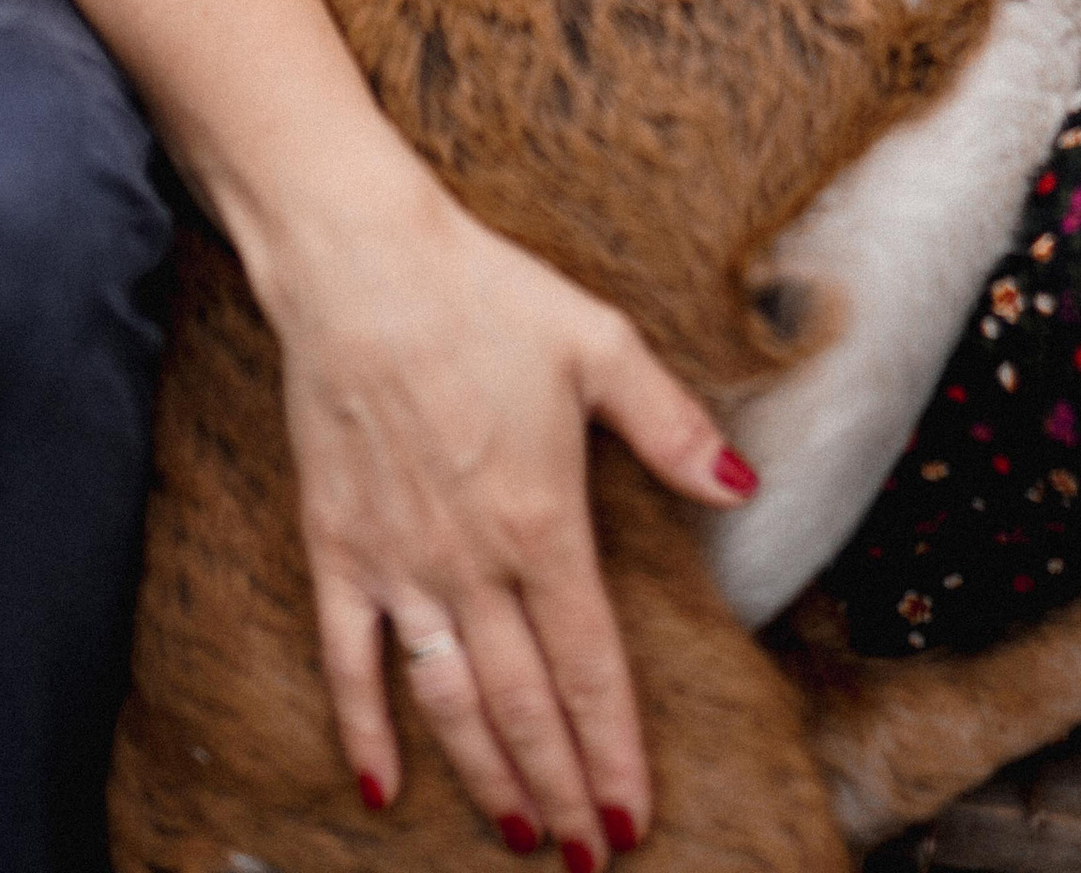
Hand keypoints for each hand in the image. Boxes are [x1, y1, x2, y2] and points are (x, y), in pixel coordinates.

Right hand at [262, 160, 750, 856]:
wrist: (360, 265)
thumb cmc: (487, 295)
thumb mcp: (599, 345)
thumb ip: (671, 426)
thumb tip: (743, 484)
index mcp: (543, 521)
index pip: (589, 667)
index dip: (613, 750)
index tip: (632, 819)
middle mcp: (471, 561)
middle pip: (525, 704)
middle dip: (559, 791)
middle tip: (583, 858)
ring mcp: (399, 562)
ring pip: (449, 699)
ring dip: (485, 776)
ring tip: (517, 836)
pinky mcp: (337, 548)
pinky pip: (349, 658)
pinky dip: (364, 728)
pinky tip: (381, 787)